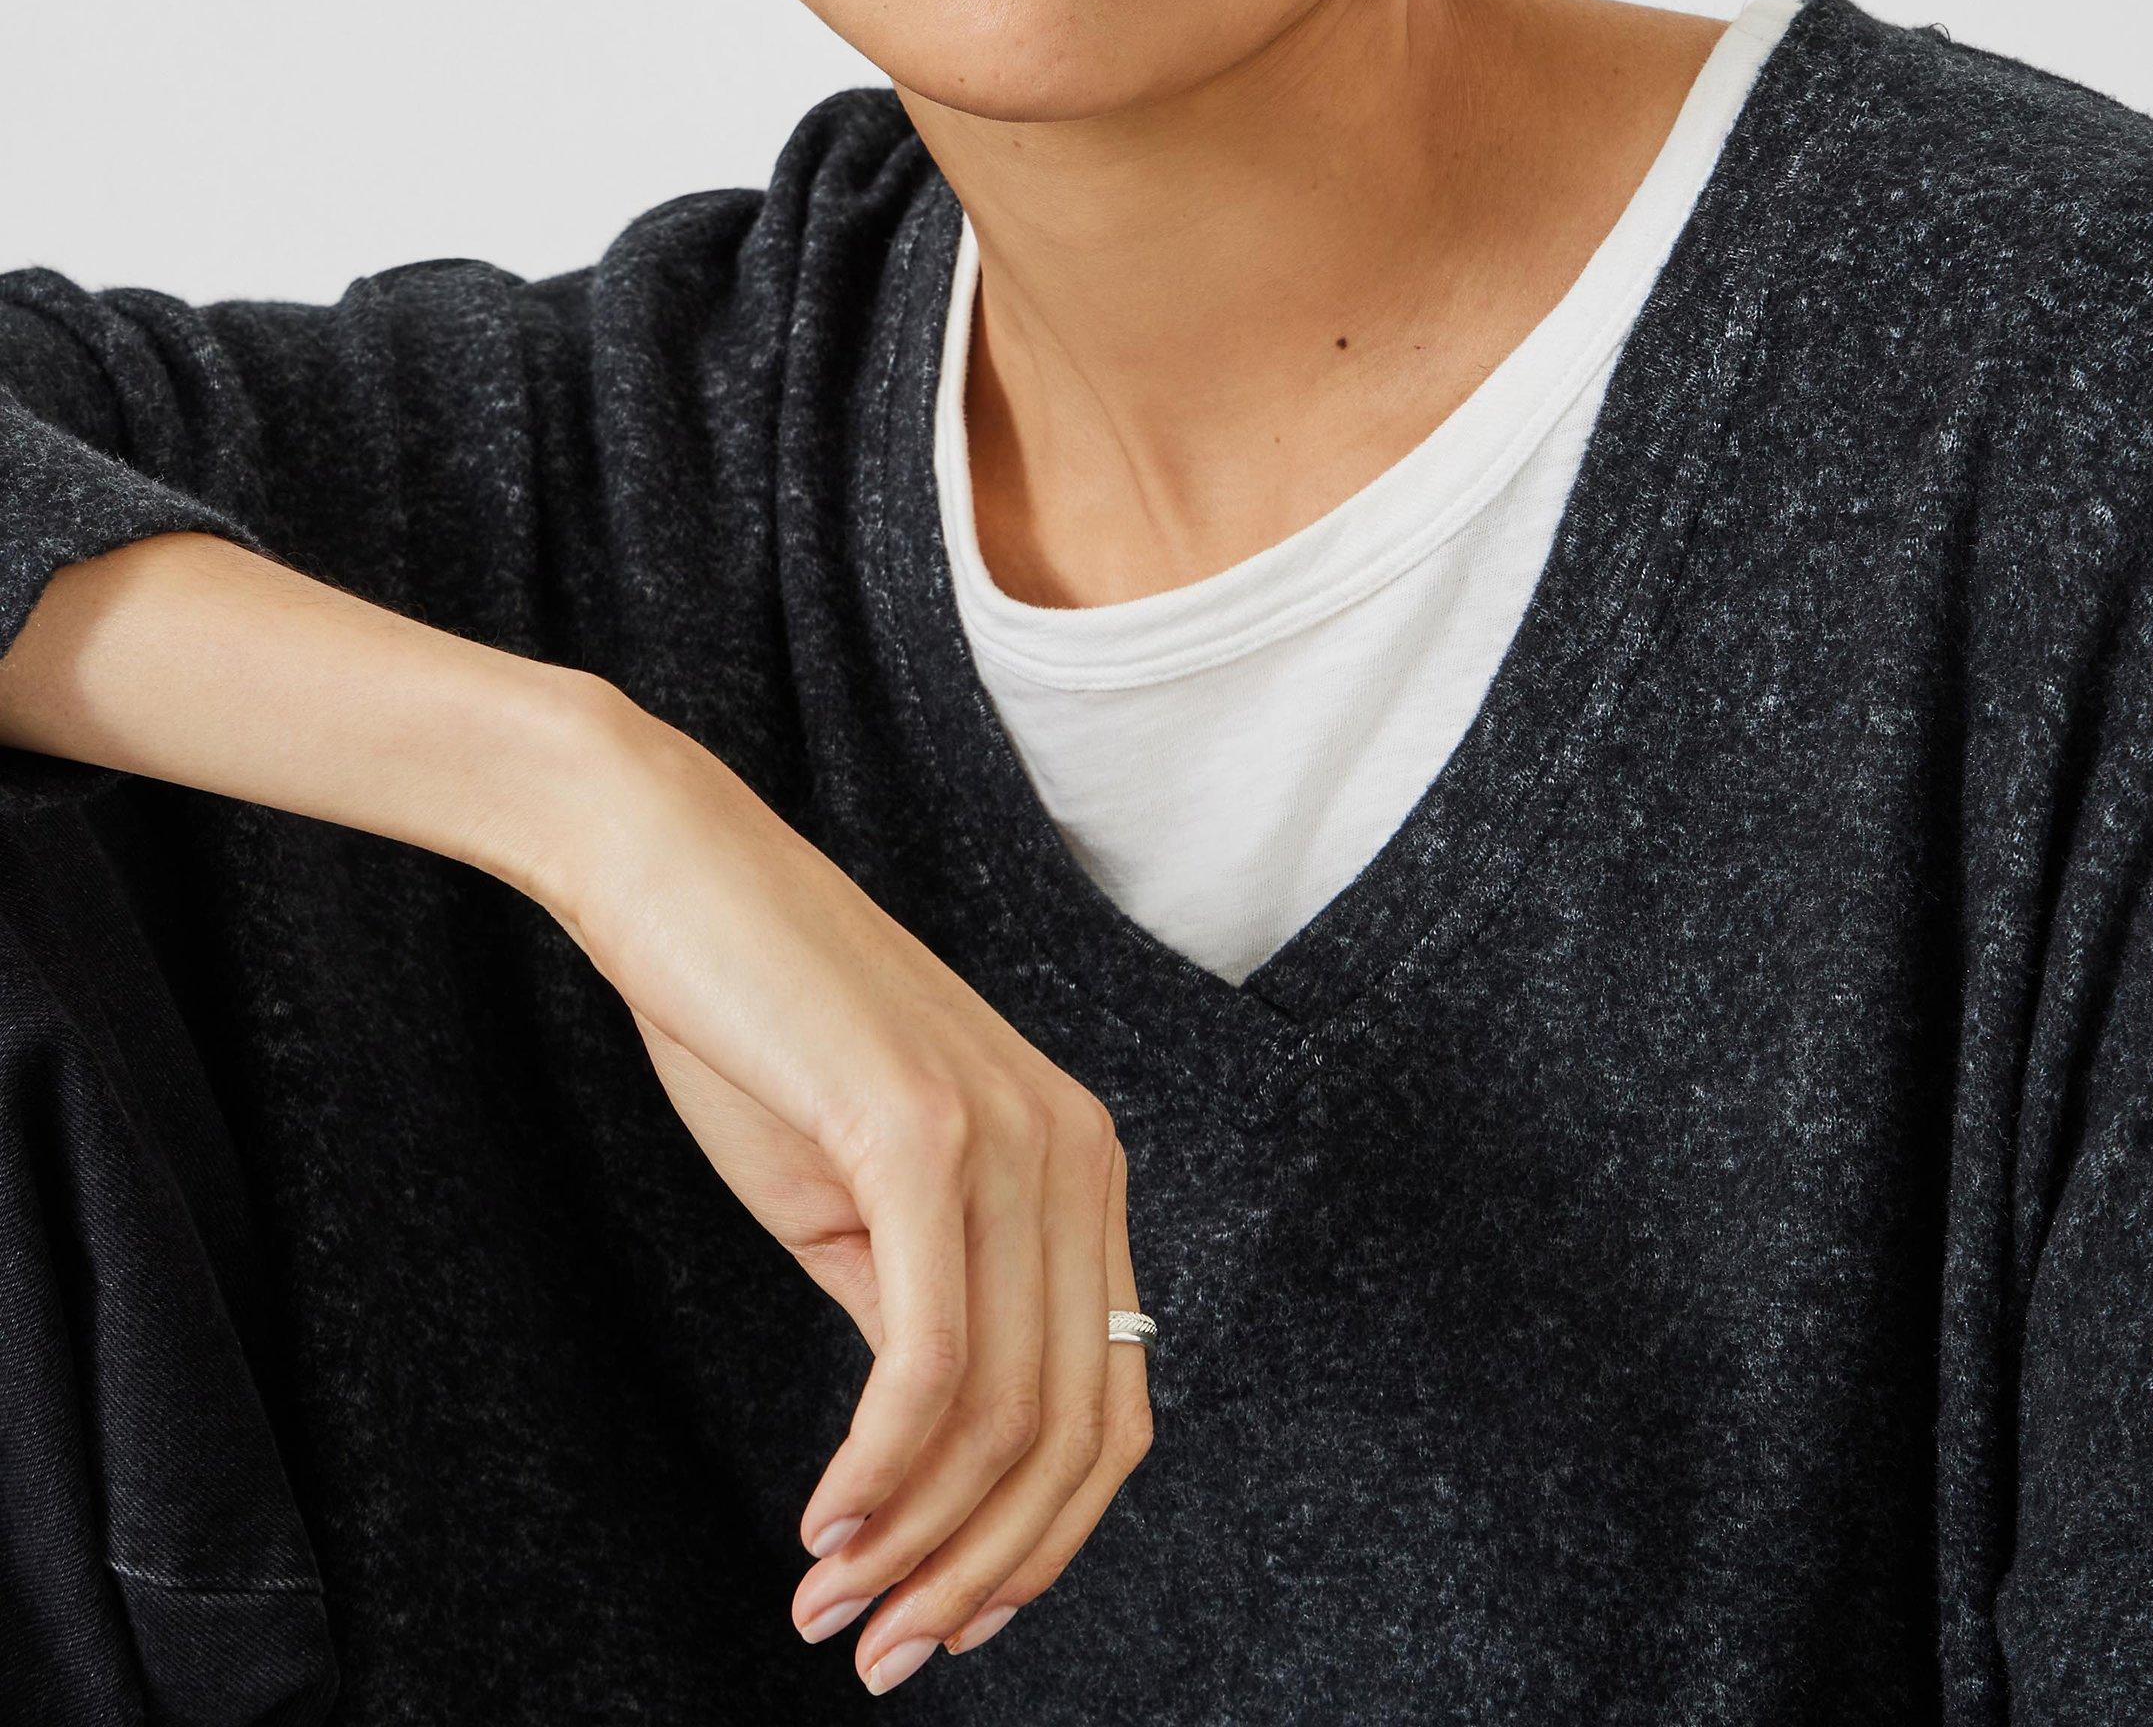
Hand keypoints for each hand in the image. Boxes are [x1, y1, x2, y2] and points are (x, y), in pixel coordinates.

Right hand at [544, 697, 1154, 1687]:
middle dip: (978, 1574)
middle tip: (876, 1656)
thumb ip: (925, 1315)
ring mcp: (1010, 1138)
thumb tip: (943, 1468)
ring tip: (827, 1609)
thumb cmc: (756, 1028)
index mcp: (1079, 1168)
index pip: (1109, 1405)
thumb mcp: (860, 1200)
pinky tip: (820, 1523)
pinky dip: (879, 1470)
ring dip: (914, 1543)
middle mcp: (1077, 1153)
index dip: (1036, 1543)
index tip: (943, 1624)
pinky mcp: (922, 1132)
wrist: (674, 874)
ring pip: (1005, 1414)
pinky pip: (928, 1359)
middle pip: (1074, 1434)